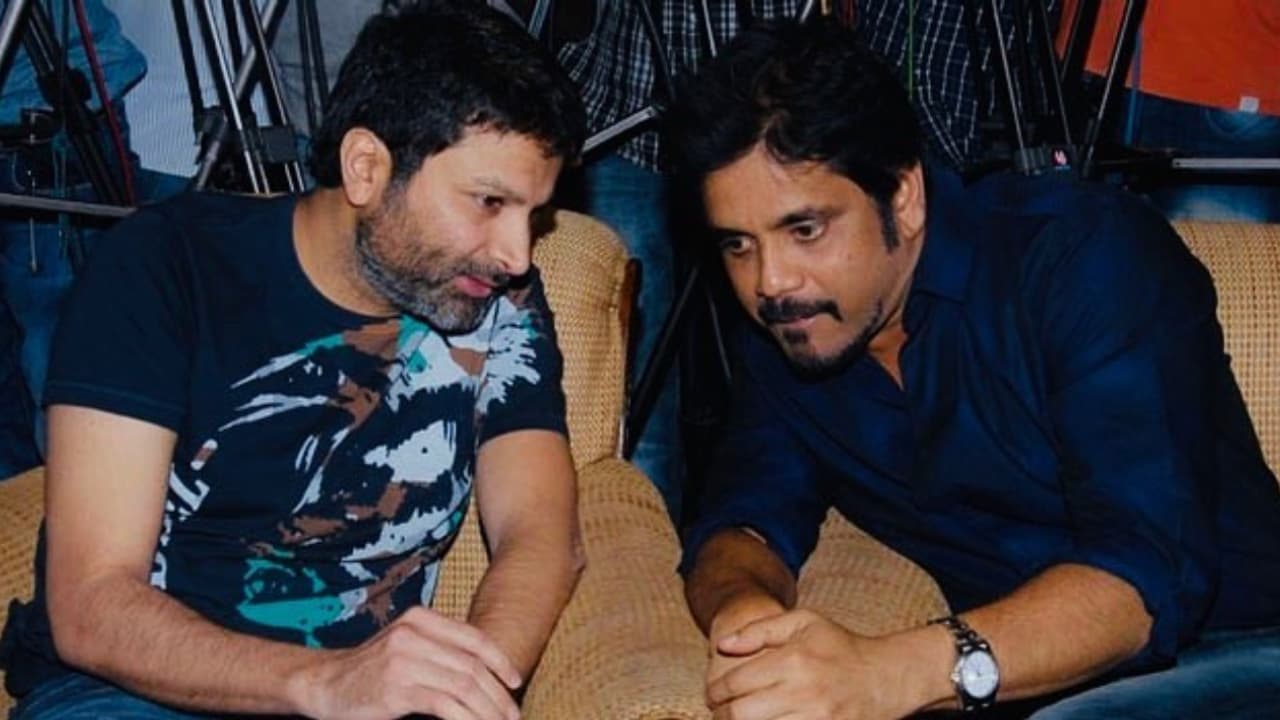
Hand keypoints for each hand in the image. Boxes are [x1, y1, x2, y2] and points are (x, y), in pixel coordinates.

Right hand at [289, 606, 522, 719]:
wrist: (324, 685)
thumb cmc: (372, 671)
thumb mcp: (406, 647)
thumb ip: (439, 651)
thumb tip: (485, 673)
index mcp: (420, 619)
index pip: (473, 638)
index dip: (499, 661)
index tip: (515, 681)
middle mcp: (413, 634)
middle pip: (471, 665)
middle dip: (497, 693)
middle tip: (512, 714)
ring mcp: (403, 660)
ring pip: (462, 685)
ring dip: (487, 709)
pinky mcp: (396, 689)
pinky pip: (444, 704)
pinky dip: (465, 718)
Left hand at [707, 609, 915, 719]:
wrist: (883, 677)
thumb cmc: (838, 646)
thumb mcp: (803, 622)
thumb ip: (760, 630)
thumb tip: (722, 645)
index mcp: (793, 660)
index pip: (735, 683)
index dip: (715, 692)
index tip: (712, 694)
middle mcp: (803, 692)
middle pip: (741, 715)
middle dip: (722, 715)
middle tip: (719, 712)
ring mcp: (816, 719)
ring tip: (738, 719)